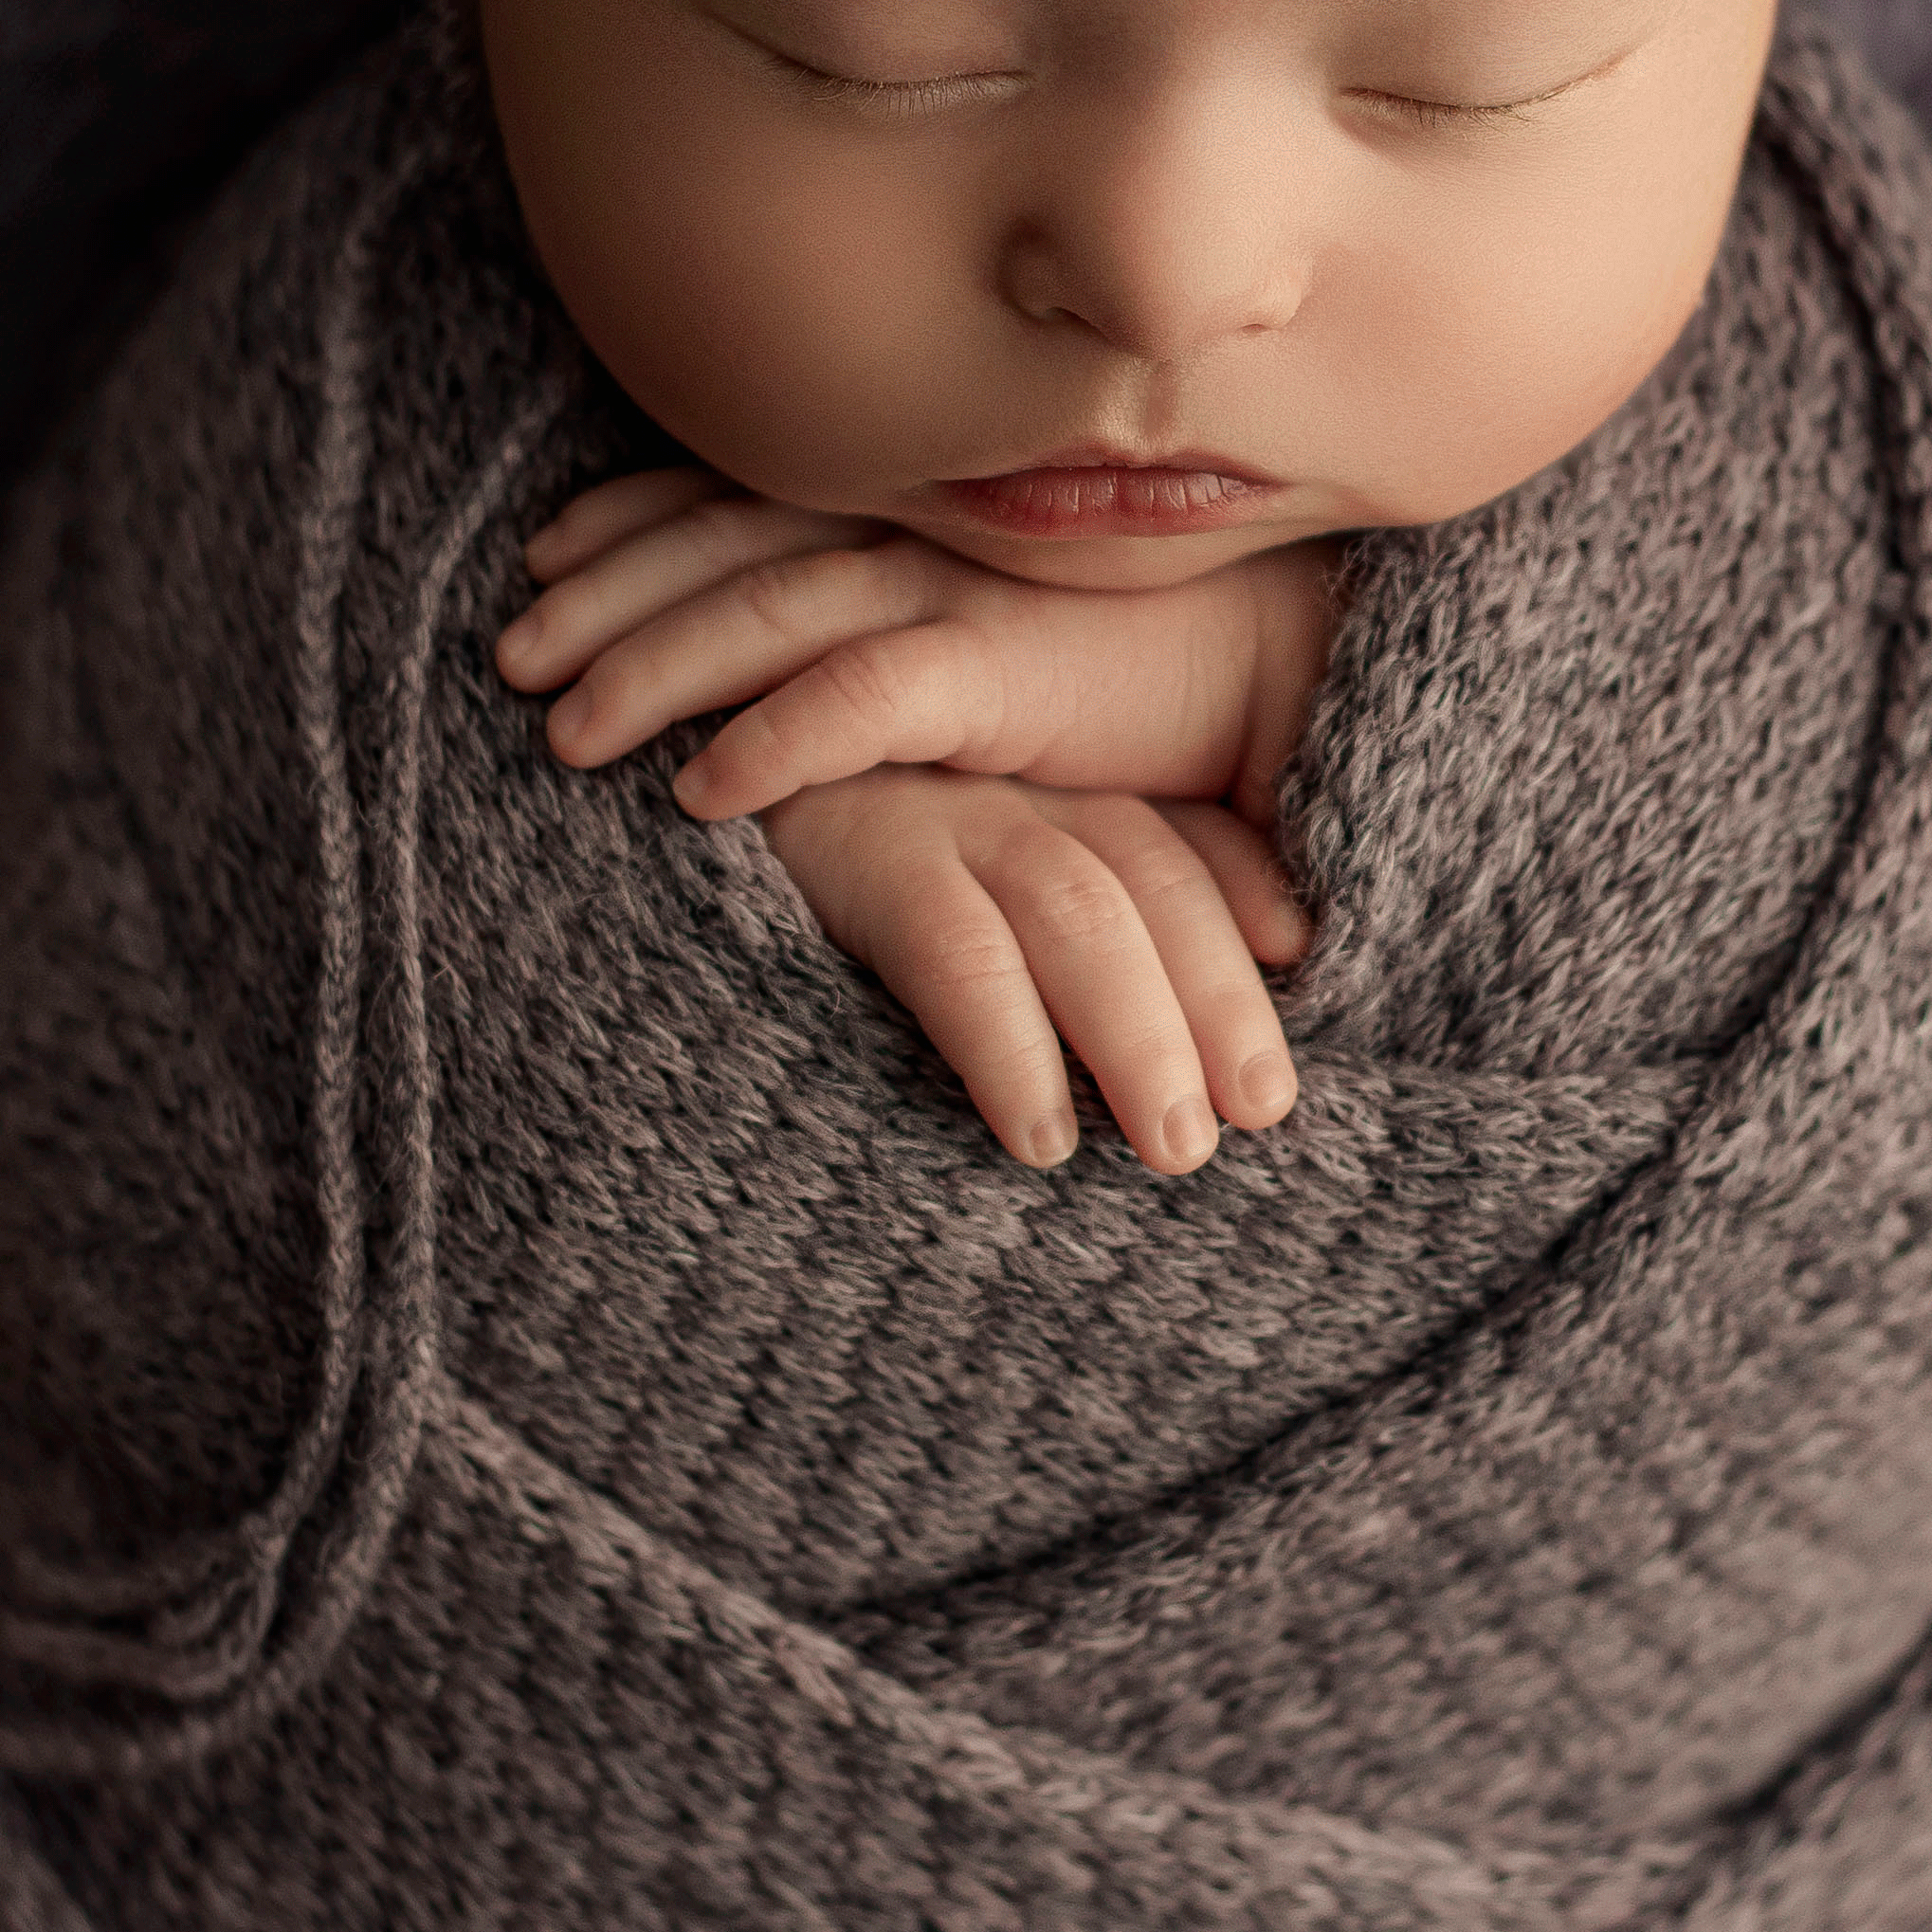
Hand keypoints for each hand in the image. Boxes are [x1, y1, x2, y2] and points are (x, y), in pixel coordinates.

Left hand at [498, 467, 1335, 825]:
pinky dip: (771, 740)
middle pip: (717, 546)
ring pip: (760, 615)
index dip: (630, 519)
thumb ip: (897, 618)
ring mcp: (953, 588)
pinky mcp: (1001, 668)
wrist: (1290, 668)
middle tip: (511, 654)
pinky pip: (858, 701)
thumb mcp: (990, 618)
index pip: (735, 497)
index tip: (543, 555)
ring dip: (651, 672)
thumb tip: (788, 656)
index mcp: (906, 504)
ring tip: (562, 734)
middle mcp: (914, 528)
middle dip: (602, 594)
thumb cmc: (1143, 652)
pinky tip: (698, 793)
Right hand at [760, 769, 1307, 1173]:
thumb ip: (1030, 930)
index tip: (1288, 1035)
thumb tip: (1150, 1026)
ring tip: (1176, 1152)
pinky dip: (1010, 1046)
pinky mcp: (852, 850)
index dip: (1241, 926)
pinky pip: (958, 951)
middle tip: (1255, 1122)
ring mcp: (931, 808)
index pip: (1174, 851)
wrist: (643, 781)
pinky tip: (1037, 1136)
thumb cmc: (794, 859)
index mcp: (1039, 780)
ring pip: (1080, 913)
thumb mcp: (926, 877)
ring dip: (1139, 1037)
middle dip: (1216, 1006)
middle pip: (1151, 883)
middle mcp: (1004, 783)